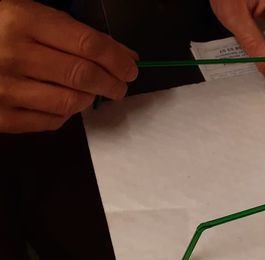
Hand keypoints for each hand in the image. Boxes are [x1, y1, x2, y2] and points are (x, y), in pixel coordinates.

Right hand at [0, 0, 138, 133]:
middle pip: (84, 75)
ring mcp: (4, 88)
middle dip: (113, 82)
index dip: (118, 59)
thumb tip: (125, 54)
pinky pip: (51, 120)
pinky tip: (66, 102)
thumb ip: (75, 32)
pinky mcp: (0, 116)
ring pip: (71, 102)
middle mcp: (13, 54)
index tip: (131, 67)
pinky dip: (68, 113)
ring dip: (91, 98)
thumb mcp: (28, 13)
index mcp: (22, 20)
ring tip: (93, 92)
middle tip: (121, 85)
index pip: (89, 45)